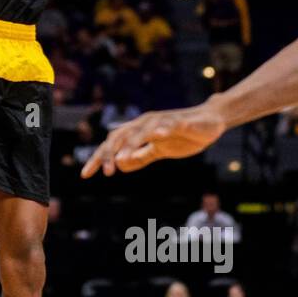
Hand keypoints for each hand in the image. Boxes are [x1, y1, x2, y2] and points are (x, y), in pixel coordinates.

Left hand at [81, 100, 226, 177]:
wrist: (211, 122)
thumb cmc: (182, 136)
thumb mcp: (159, 150)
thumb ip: (141, 157)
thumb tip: (121, 165)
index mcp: (139, 131)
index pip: (112, 143)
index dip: (99, 157)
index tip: (86, 175)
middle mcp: (146, 123)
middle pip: (120, 136)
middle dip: (109, 153)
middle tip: (105, 172)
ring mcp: (162, 121)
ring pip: (141, 131)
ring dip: (131, 144)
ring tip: (121, 158)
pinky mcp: (181, 122)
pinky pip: (170, 125)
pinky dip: (163, 130)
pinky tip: (159, 136)